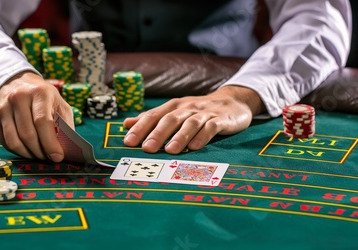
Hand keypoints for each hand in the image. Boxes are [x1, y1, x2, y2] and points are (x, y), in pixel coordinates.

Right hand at [0, 71, 73, 161]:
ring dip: (28, 154)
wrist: (20, 85)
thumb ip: (65, 125)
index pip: (42, 121)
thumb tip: (66, 149)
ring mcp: (3, 107)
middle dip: (40, 152)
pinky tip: (26, 148)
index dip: (50, 143)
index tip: (57, 157)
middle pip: (27, 134)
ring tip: (38, 154)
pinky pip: (4, 142)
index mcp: (39, 92)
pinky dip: (17, 151)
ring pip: (14, 141)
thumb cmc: (45, 100)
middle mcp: (18, 97)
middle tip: (48, 157)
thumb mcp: (60, 106)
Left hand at [123, 86, 264, 153]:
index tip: (128, 142)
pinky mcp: (220, 119)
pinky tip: (195, 147)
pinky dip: (202, 137)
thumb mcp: (174, 112)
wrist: (233, 101)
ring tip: (170, 150)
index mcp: (172, 107)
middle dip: (157, 134)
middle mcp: (186, 108)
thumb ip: (152, 119)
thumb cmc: (198, 111)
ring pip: (189, 124)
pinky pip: (211, 128)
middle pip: (169, 119)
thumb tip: (126, 124)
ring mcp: (204, 113)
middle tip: (146, 148)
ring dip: (179, 137)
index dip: (140, 128)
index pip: (153, 116)